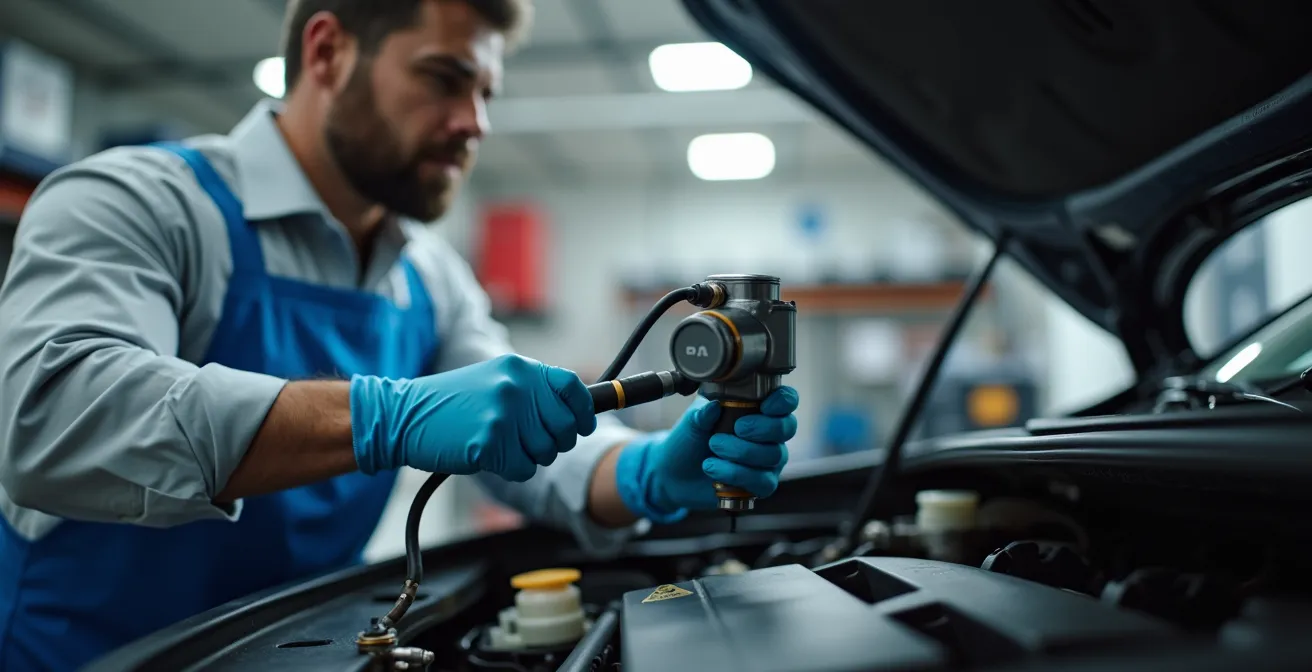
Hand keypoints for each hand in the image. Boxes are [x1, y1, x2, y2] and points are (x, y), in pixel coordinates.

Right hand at [350, 354, 596, 481]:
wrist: (403, 415)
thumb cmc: (450, 404)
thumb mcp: (494, 380)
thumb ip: (532, 390)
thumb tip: (580, 408)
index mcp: (520, 368)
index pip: (573, 388)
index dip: (584, 412)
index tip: (584, 426)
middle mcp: (516, 387)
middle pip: (565, 428)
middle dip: (554, 442)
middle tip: (527, 442)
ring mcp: (504, 415)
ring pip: (547, 452)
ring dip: (529, 456)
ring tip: (500, 444)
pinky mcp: (490, 444)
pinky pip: (524, 469)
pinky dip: (511, 470)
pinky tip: (487, 456)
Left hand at [615, 387, 798, 521]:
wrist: (674, 473)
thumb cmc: (689, 441)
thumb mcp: (691, 422)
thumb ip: (703, 413)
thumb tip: (713, 407)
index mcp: (757, 409)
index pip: (786, 400)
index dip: (782, 402)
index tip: (764, 406)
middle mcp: (769, 434)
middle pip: (786, 427)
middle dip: (762, 428)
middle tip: (736, 429)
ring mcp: (768, 460)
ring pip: (774, 455)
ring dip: (742, 452)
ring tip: (713, 449)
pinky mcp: (761, 484)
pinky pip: (763, 481)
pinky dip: (737, 474)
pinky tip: (715, 470)